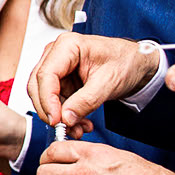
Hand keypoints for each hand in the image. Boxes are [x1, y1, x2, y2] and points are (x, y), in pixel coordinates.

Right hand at [28, 33, 155, 129]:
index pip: (46, 75)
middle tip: (64, 128)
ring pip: (44, 97)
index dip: (47, 100)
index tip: (57, 120)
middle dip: (50, 110)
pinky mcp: (61, 82)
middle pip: (38, 86)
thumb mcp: (109, 83)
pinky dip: (65, 115)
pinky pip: (55, 102)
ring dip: (59, 116)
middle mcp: (56, 55)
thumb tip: (65, 118)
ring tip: (78, 128)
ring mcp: (57, 68)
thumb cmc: (125, 62)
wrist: (137, 64)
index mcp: (67, 46)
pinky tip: (80, 123)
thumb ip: (86, 101)